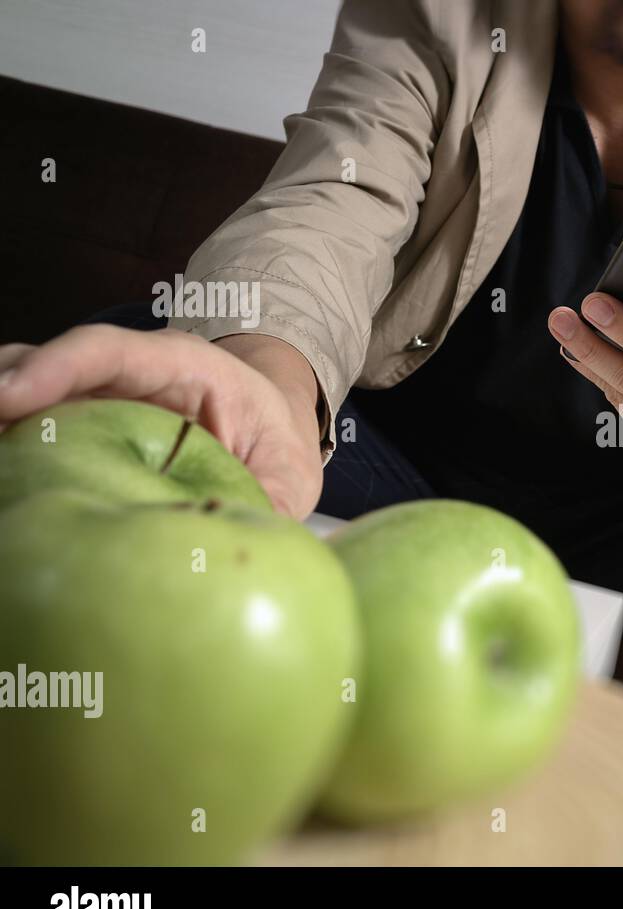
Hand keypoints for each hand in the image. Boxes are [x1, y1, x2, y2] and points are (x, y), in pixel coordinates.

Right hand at [0, 325, 324, 517]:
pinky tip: (3, 482)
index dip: (55, 368)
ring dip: (0, 415)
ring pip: (25, 392)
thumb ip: (273, 503)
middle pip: (46, 364)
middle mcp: (128, 374)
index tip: (6, 396)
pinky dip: (8, 446)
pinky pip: (29, 429)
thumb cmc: (278, 446)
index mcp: (185, 367)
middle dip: (3, 391)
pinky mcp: (80, 428)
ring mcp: (96, 399)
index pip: (109, 352)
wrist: (274, 431)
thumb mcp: (291, 475)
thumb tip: (245, 540)